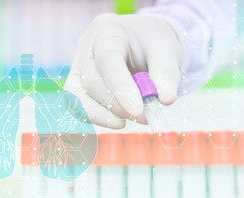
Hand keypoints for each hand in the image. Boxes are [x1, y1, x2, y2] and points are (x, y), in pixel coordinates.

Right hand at [65, 13, 184, 128]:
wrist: (144, 43)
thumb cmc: (152, 43)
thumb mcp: (167, 50)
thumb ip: (167, 73)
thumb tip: (166, 99)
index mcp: (107, 29)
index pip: (107, 60)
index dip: (121, 87)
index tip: (137, 110)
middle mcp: (86, 47)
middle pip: (92, 81)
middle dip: (118, 106)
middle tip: (146, 116)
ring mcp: (78, 66)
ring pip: (80, 97)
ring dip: (107, 115)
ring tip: (137, 117)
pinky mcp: (77, 84)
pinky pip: (79, 105)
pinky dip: (99, 118)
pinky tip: (119, 121)